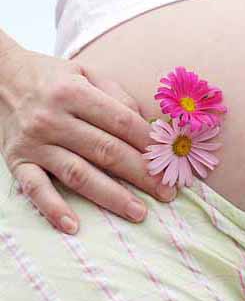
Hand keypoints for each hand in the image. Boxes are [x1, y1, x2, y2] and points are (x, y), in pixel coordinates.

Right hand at [0, 47, 175, 234]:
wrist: (0, 78)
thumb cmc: (54, 78)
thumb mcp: (88, 74)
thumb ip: (118, 97)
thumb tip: (148, 126)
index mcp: (74, 93)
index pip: (121, 122)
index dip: (149, 143)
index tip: (171, 160)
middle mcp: (53, 119)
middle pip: (106, 151)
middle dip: (141, 174)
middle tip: (167, 192)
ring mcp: (34, 143)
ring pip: (79, 174)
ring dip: (111, 196)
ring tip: (139, 212)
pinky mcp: (17, 162)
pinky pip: (35, 189)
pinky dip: (53, 208)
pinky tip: (73, 226)